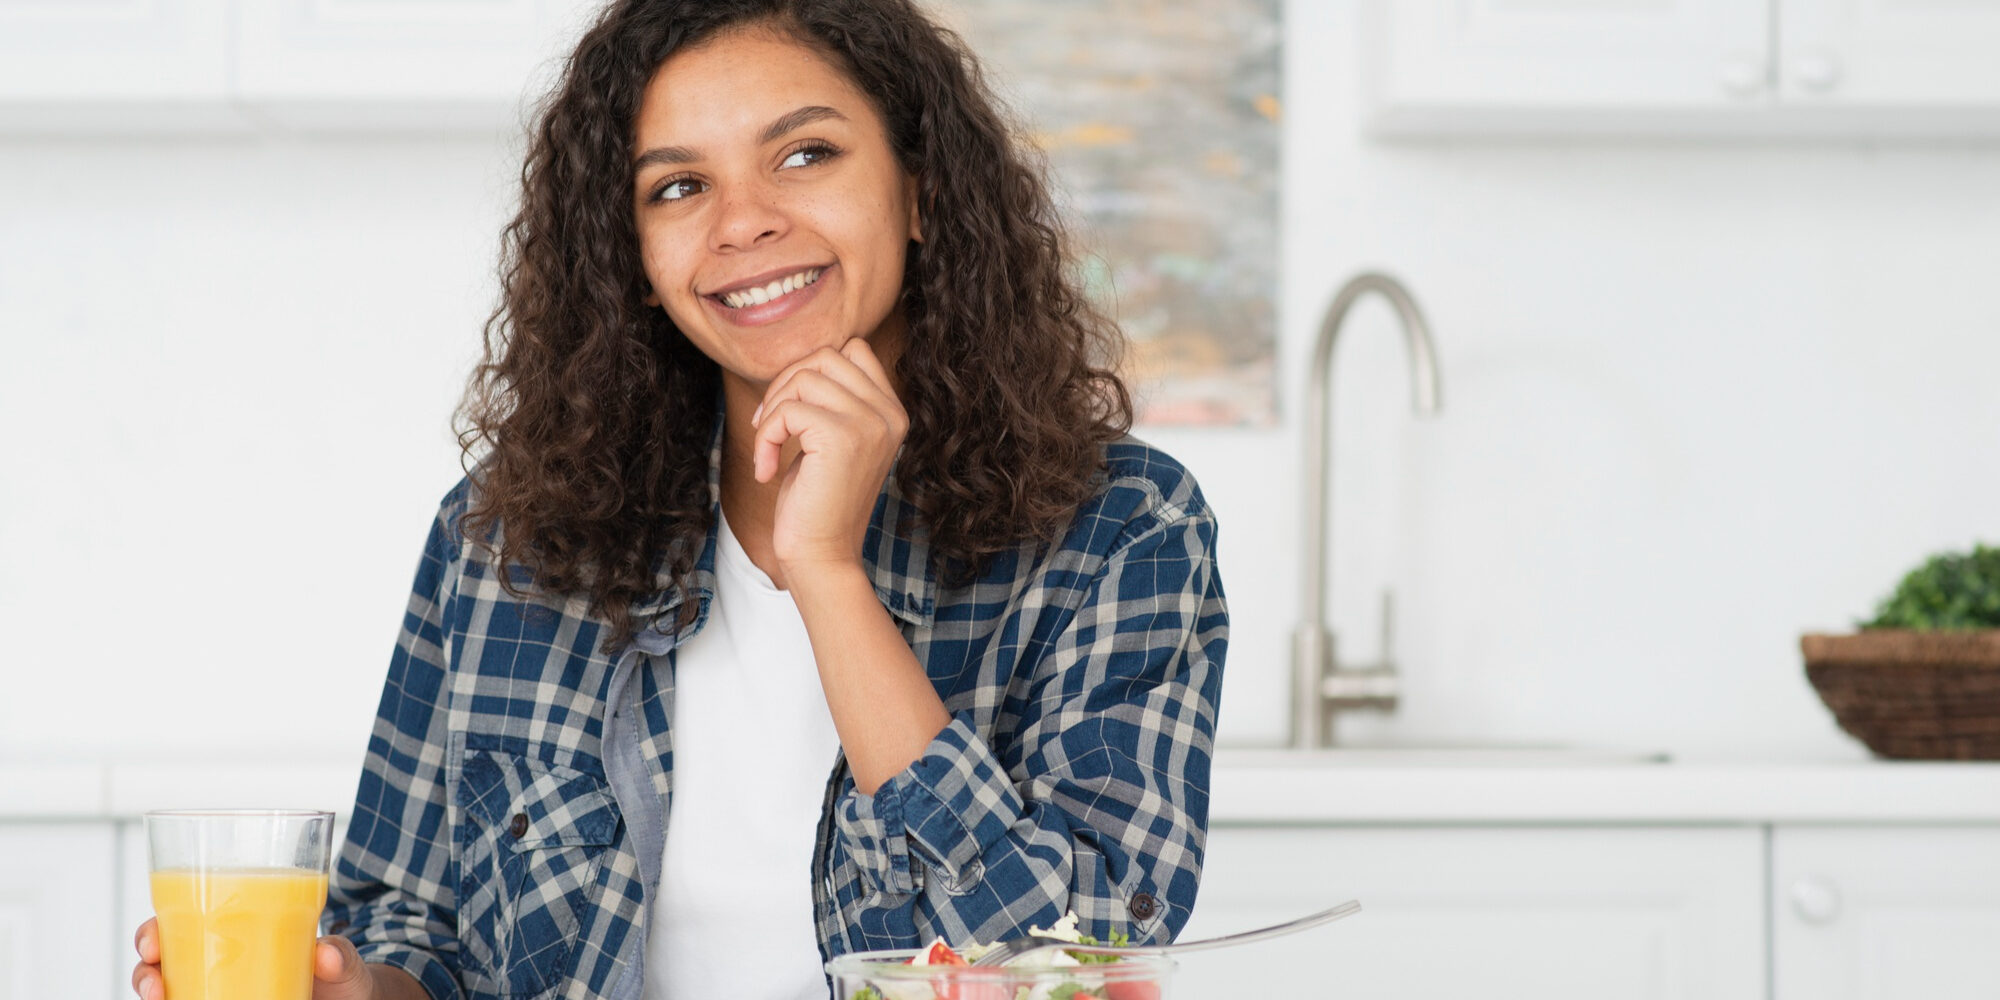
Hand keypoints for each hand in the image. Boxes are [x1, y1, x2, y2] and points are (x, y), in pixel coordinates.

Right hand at [132, 917, 381, 999]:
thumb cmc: (340, 976)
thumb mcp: (342, 962)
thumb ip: (340, 956)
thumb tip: (326, 955)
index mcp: (236, 934)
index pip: (179, 925)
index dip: (152, 933)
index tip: (151, 944)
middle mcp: (217, 964)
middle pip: (161, 964)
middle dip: (145, 972)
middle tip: (155, 987)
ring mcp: (219, 993)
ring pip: (168, 993)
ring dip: (154, 995)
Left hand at [750, 338, 907, 571]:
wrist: (821, 554)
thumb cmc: (817, 500)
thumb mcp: (831, 439)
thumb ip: (831, 398)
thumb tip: (801, 360)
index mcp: (892, 411)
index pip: (853, 349)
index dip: (811, 371)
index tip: (790, 412)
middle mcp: (889, 414)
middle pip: (826, 356)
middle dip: (786, 385)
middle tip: (770, 427)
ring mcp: (870, 424)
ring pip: (804, 377)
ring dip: (772, 411)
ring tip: (768, 448)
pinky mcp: (842, 437)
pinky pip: (788, 410)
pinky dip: (765, 436)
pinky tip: (767, 469)